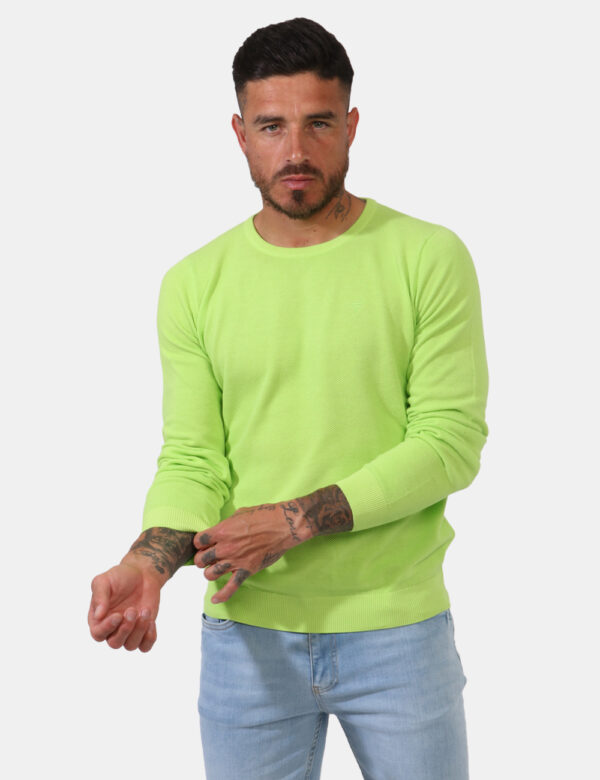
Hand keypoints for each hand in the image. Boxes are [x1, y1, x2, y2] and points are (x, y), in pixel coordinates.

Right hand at [88, 561, 161, 651]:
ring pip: (131, 646)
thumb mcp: (104, 580)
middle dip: (125, 629)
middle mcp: (112, 628)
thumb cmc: (120, 576)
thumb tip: (98, 615)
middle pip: (115, 643)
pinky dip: (149, 638)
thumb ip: (99, 596)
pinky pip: (145, 646)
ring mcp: (128, 631)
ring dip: (139, 631)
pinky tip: (151, 622)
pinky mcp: (143, 630)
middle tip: (132, 610)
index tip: (118, 615)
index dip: (107, 628)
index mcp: (98, 619)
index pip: (98, 634)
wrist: (142, 573)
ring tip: (145, 611)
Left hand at [193, 501, 311, 603]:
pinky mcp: (246, 570)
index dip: (200, 543)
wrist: (283, 526)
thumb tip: (223, 529)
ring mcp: (235, 561)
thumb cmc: (264, 516)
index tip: (204, 543)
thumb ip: (227, 524)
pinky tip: (215, 599)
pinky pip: (230, 587)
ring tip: (215, 568)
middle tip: (208, 557)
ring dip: (210, 572)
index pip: (198, 541)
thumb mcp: (240, 514)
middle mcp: (225, 547)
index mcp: (222, 531)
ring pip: (210, 574)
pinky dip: (222, 595)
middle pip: (201, 560)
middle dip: (202, 559)